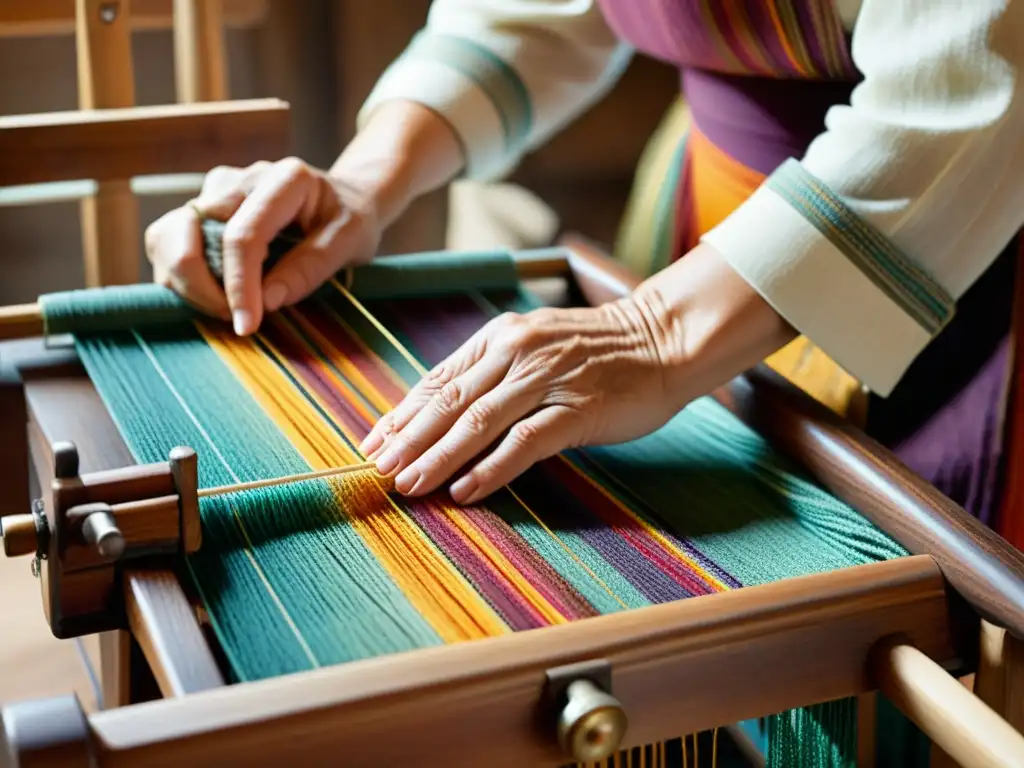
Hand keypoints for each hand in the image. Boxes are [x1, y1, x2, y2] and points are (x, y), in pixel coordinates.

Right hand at [145, 157, 380, 335]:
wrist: (343, 198)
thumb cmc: (350, 220)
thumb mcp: (351, 242)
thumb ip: (312, 267)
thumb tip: (267, 301)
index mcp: (284, 179)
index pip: (243, 234)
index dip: (239, 285)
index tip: (246, 325)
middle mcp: (240, 179)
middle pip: (188, 232)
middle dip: (200, 286)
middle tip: (235, 319)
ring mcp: (214, 192)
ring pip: (166, 237)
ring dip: (183, 282)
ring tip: (225, 308)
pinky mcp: (200, 209)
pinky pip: (168, 244)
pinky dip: (181, 277)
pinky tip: (216, 294)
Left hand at [358, 299, 689, 504]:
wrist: (662, 339)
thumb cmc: (597, 351)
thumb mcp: (536, 348)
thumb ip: (493, 375)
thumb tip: (443, 417)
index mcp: (501, 337)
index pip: (439, 381)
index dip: (402, 415)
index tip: (373, 444)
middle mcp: (516, 352)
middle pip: (450, 403)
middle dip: (408, 440)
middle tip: (376, 471)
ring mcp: (547, 379)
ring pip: (478, 423)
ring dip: (437, 457)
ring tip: (408, 485)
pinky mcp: (576, 408)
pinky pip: (525, 441)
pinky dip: (491, 468)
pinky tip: (465, 490)